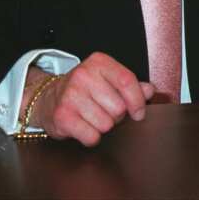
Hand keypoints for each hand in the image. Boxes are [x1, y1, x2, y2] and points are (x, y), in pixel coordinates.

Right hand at [22, 53, 154, 146]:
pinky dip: (91, 137)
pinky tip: (83, 126)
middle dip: (117, 115)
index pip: (127, 82)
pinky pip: (92, 136)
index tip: (139, 112)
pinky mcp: (62, 116)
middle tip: (104, 110)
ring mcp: (70, 95)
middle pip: (119, 107)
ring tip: (92, 117)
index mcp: (99, 62)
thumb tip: (150, 91)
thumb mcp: (108, 80)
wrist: (48, 98)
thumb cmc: (84, 90)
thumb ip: (131, 85)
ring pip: (107, 124)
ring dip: (103, 126)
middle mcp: (83, 75)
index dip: (138, 101)